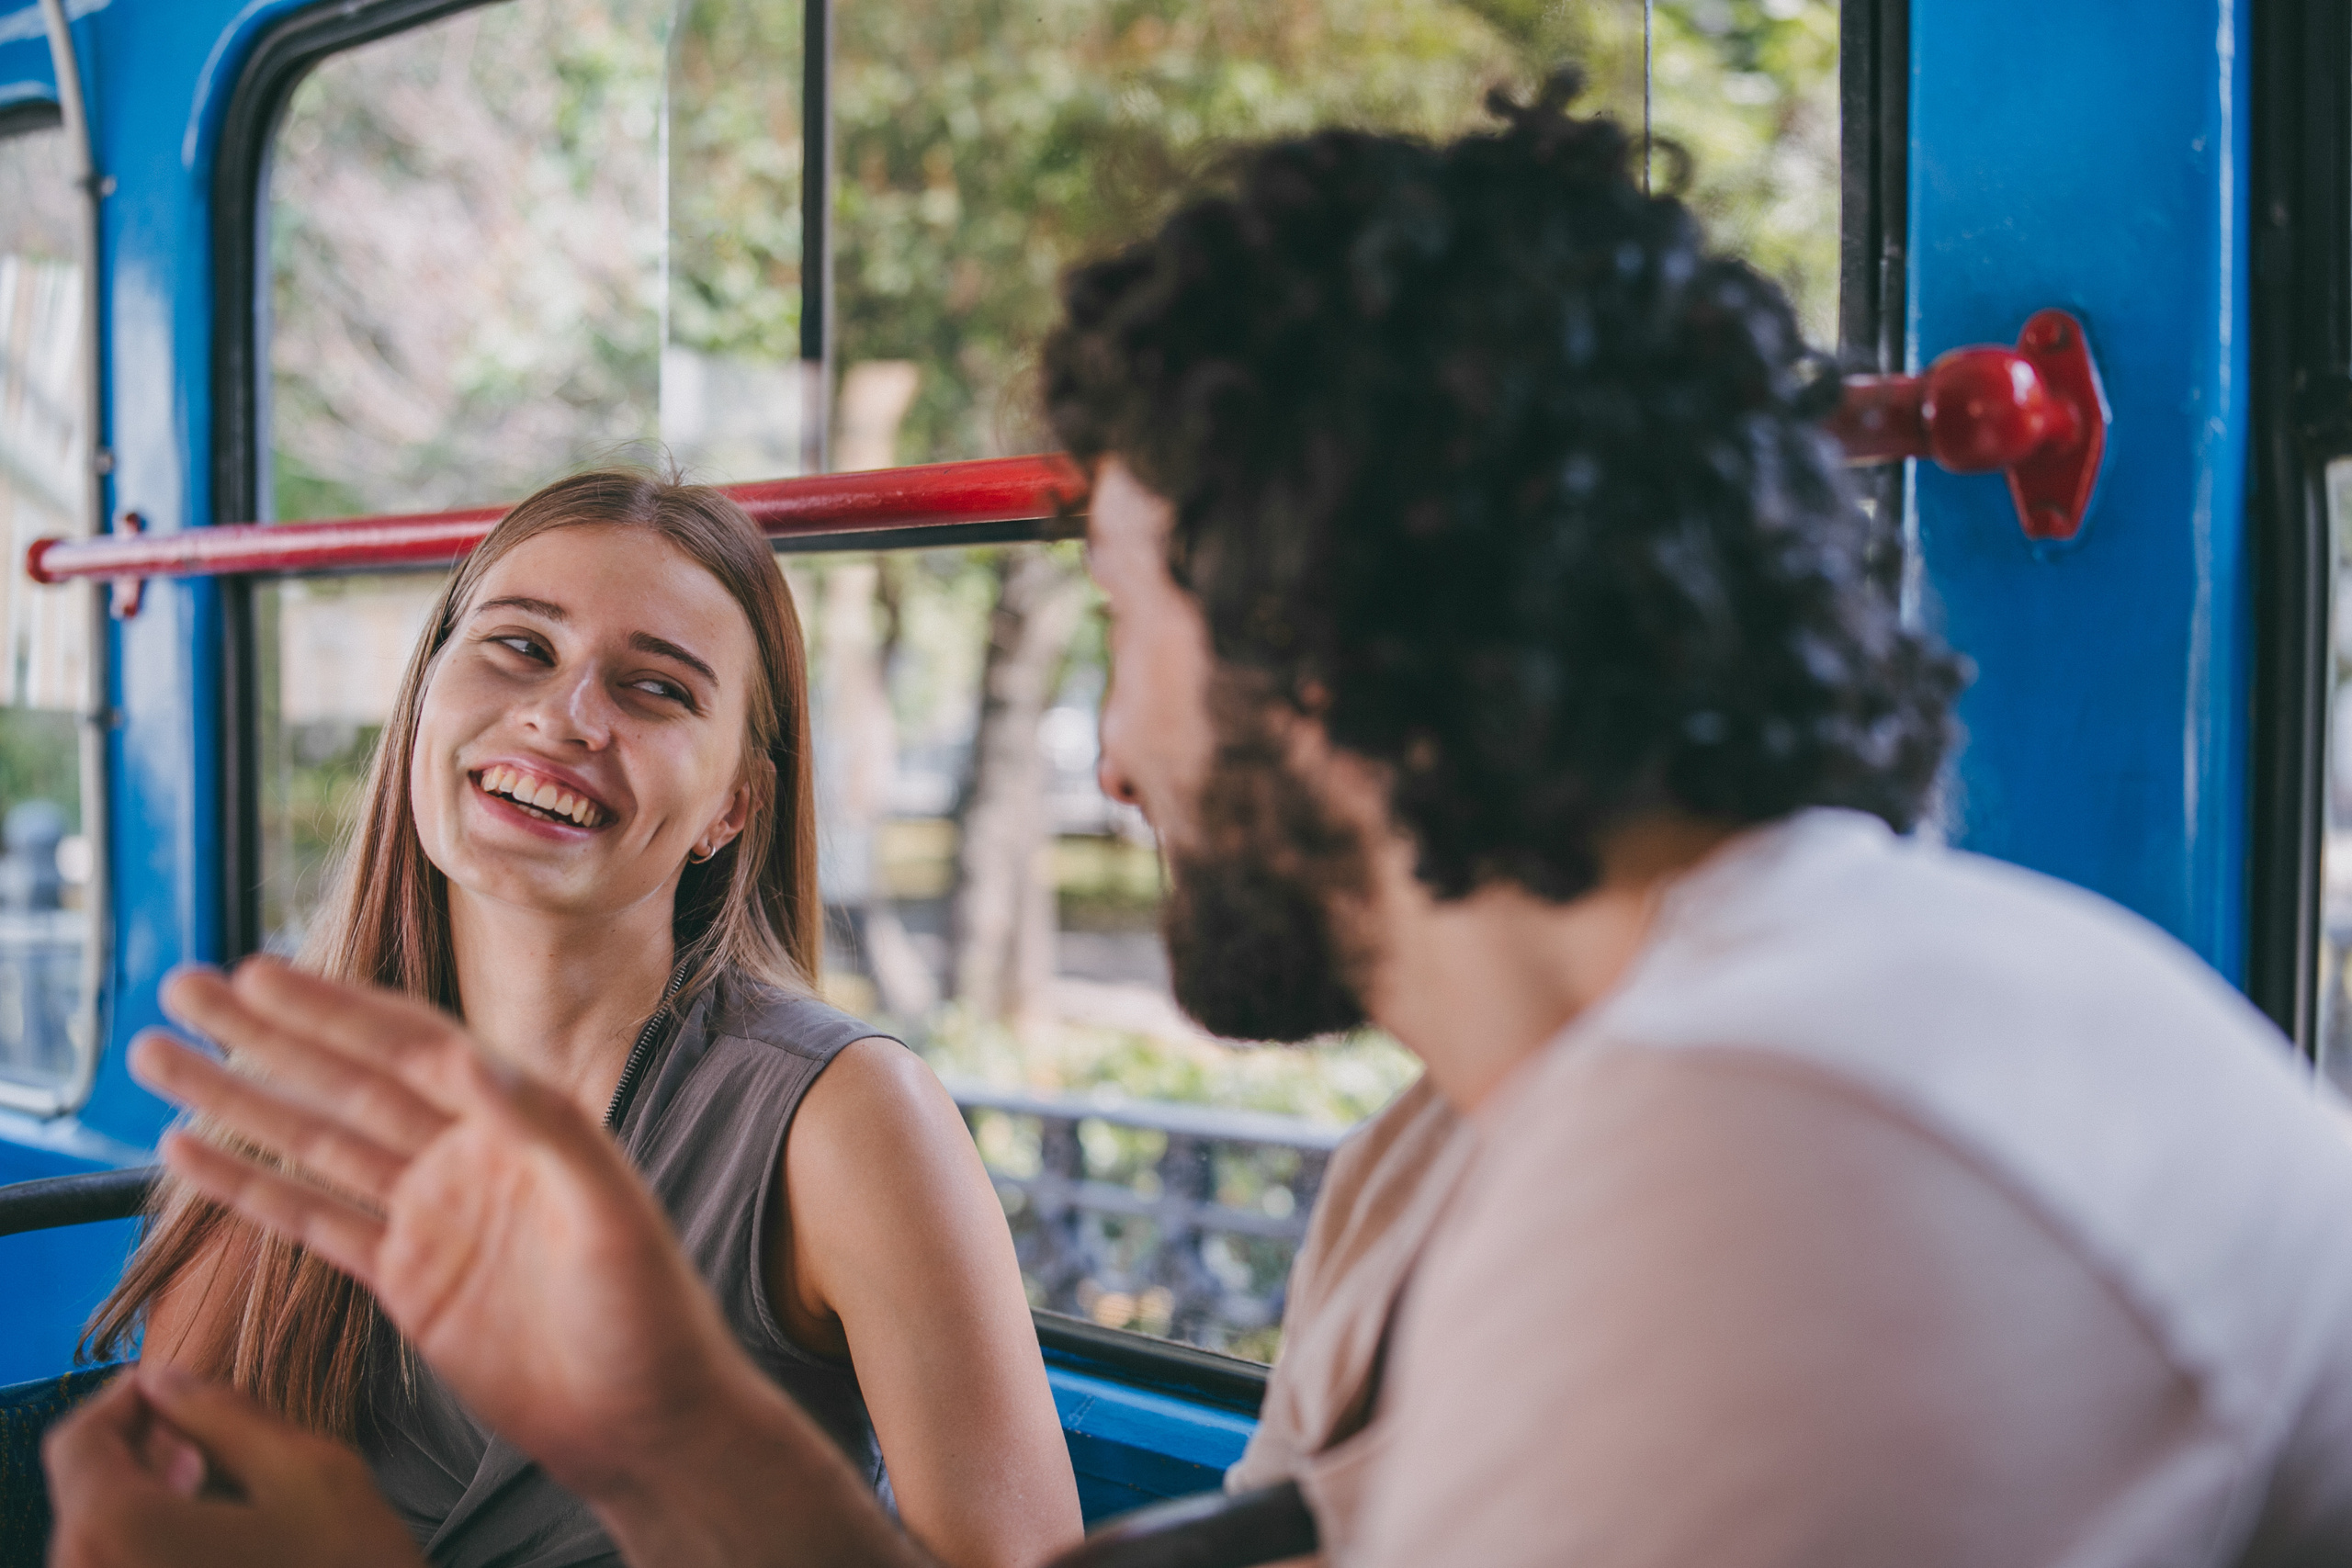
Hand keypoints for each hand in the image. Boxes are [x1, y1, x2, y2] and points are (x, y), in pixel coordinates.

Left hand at [43, 1362, 422, 1567]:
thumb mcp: (306, 1471)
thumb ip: (225, 1415)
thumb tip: (167, 1381)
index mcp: (126, 1530)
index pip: (79, 1443)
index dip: (120, 1400)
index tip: (165, 1384)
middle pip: (82, 1492)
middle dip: (133, 1448)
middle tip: (195, 1425)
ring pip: (95, 1538)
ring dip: (138, 1496)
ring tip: (207, 1477)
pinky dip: (144, 1542)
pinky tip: (204, 1534)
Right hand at [131, 959, 749, 1498]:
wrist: (642, 1419)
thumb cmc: (649, 1311)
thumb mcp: (610, 1211)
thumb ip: (544, 1128)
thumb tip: (471, 1055)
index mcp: (520, 1121)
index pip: (411, 1045)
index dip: (334, 1008)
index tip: (258, 973)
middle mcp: (467, 1154)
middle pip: (347, 1078)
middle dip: (264, 1033)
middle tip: (183, 986)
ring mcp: (430, 1214)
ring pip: (314, 1140)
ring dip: (237, 1099)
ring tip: (156, 1057)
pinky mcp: (405, 1278)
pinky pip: (312, 1220)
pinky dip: (249, 1187)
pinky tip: (190, 1150)